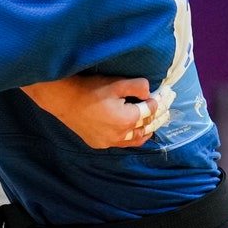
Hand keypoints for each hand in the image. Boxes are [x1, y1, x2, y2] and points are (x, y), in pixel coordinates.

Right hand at [22, 75, 154, 148]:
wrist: (64, 100)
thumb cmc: (90, 89)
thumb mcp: (116, 83)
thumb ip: (138, 86)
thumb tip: (150, 93)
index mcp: (128, 119)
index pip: (150, 111)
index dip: (156, 102)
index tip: (160, 96)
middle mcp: (121, 135)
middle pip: (145, 128)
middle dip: (156, 118)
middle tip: (163, 112)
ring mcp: (109, 142)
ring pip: (134, 140)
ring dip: (144, 132)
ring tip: (151, 125)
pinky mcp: (99, 144)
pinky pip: (120, 143)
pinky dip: (128, 138)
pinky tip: (130, 132)